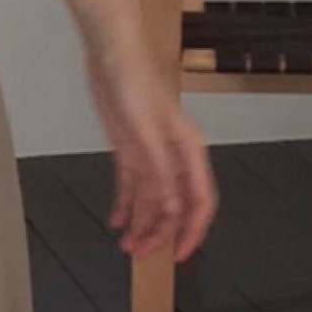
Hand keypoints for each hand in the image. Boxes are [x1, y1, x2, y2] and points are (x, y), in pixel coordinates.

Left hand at [84, 31, 217, 262]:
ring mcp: (152, 153)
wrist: (112, 56)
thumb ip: (160, 174)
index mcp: (188, 151)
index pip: (199, 201)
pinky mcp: (131, 147)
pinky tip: (118, 220)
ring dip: (141, 223)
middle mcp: (174, 156)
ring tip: (127, 245)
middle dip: (160, 232)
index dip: (191, 231)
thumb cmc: (135, 84)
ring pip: (152, 198)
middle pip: (174, 205)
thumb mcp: (146, 134)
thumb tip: (172, 210)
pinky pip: (132, 184)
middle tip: (142, 255)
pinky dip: (126, 204)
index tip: (178, 255)